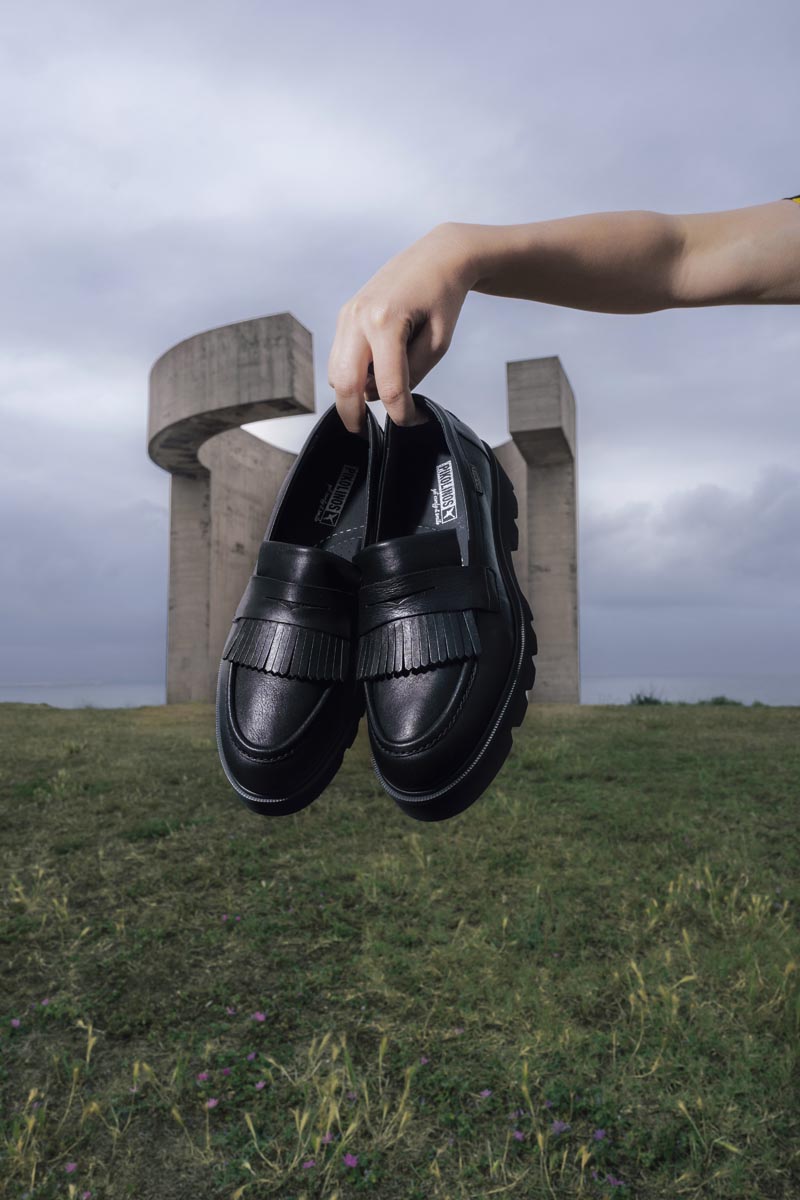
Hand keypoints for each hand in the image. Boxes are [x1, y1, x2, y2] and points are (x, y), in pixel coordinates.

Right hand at [327, 222, 475, 431]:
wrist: (435, 257)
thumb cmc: (442, 297)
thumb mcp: (438, 342)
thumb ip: (413, 373)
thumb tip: (385, 397)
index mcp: (386, 322)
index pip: (388, 386)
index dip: (401, 412)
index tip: (412, 421)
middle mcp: (359, 318)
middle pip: (346, 384)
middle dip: (354, 415)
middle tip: (365, 433)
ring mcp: (347, 315)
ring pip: (335, 372)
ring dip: (350, 394)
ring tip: (373, 402)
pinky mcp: (345, 315)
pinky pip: (338, 356)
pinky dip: (349, 374)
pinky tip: (370, 376)